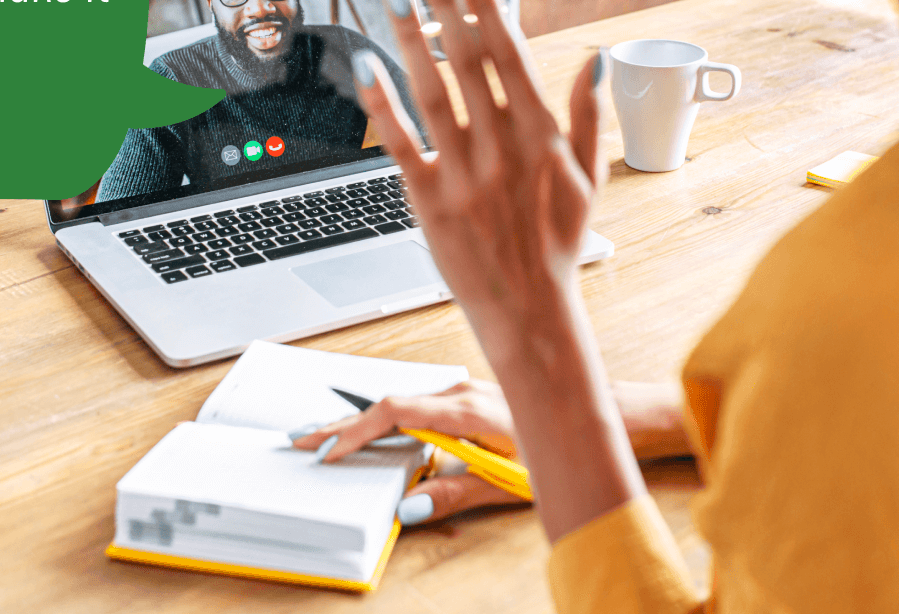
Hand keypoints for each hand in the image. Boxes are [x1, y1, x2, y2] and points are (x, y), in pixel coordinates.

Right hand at [290, 380, 691, 525]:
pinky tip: (371, 431)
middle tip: (299, 439)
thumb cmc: (560, 448)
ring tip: (323, 436)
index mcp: (466, 408)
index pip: (395, 413)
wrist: (599, 416)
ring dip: (361, 421)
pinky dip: (386, 417)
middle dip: (340, 423)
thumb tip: (408, 507)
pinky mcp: (466, 397)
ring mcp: (462, 391)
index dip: (356, 432)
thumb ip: (455, 493)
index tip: (326, 451)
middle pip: (387, 404)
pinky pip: (416, 404)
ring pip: (399, 402)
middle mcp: (460, 392)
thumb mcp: (508, 481)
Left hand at [352, 0, 605, 341]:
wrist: (531, 314)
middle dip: (447, 1)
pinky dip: (382, 103)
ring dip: (412, 35)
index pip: (511, 54)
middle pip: (468, 58)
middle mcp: (502, 146)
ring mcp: (464, 172)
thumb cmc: (558, 247)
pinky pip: (401, 143)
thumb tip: (594, 60)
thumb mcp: (591, 180)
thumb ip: (588, 117)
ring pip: (432, 89)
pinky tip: (367, 65)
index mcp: (542, 135)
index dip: (488, 6)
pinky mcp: (430, 200)